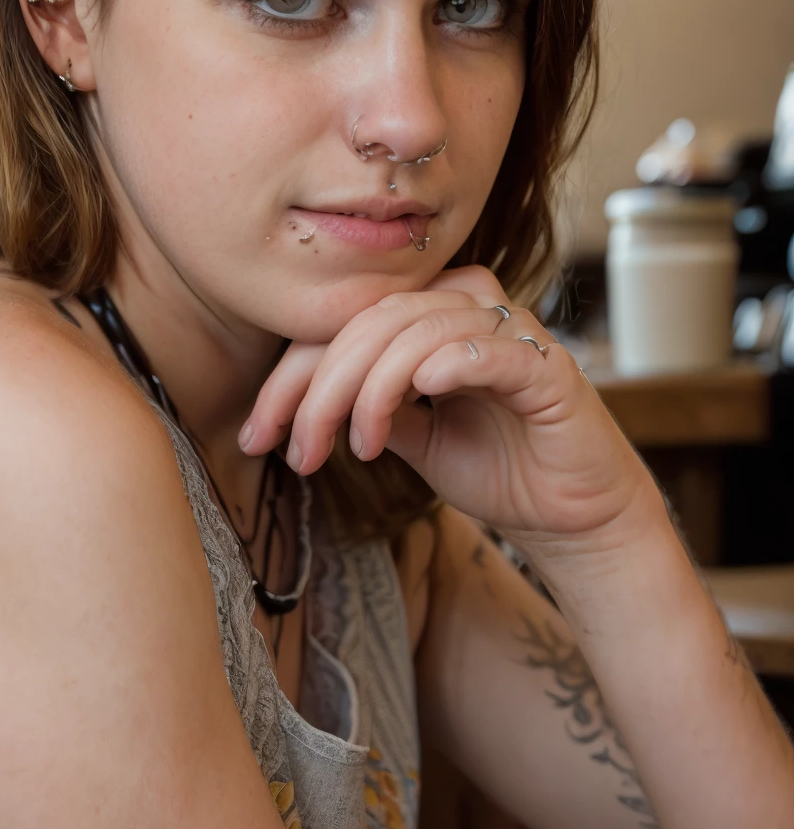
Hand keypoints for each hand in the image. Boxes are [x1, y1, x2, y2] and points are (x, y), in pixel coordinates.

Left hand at [240, 267, 652, 545]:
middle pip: (373, 322)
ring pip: (419, 328)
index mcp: (433, 317)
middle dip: (320, 389)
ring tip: (359, 446)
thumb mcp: (413, 438)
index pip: (346, 325)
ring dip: (373, 388)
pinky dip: (449, 362)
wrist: (573, 519)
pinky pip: (491, 347)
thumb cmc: (498, 470)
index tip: (256, 434)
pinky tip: (421, 392)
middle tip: (298, 452)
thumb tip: (299, 405)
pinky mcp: (548, 367)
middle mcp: (471, 310)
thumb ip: (369, 405)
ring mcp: (512, 333)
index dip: (293, 376)